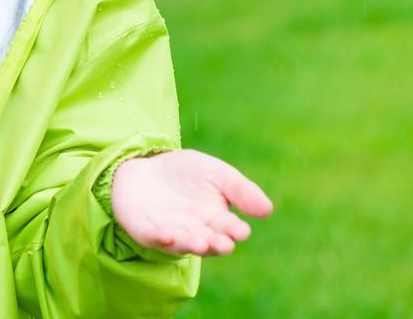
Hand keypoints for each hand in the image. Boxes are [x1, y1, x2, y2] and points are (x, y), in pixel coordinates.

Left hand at [109, 149, 272, 256]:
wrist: (144, 167)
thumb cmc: (185, 173)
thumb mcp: (215, 173)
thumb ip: (240, 189)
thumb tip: (268, 209)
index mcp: (216, 220)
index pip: (229, 228)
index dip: (235, 230)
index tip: (241, 230)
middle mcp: (196, 232)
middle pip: (209, 242)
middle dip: (216, 244)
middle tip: (224, 244)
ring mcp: (171, 233)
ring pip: (183, 244)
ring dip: (191, 245)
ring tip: (200, 243)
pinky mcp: (146, 231)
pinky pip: (153, 238)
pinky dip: (160, 238)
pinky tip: (167, 235)